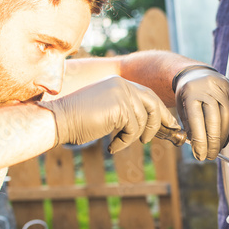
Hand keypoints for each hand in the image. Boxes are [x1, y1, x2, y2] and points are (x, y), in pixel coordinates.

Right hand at [38, 76, 179, 152]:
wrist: (59, 120)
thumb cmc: (79, 121)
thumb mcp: (107, 113)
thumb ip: (126, 112)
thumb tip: (148, 127)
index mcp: (119, 82)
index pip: (147, 94)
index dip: (160, 110)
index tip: (169, 124)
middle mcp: (122, 84)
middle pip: (152, 103)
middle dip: (158, 122)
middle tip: (151, 139)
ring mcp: (121, 93)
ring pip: (142, 120)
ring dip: (132, 137)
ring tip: (116, 143)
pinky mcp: (120, 106)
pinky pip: (133, 129)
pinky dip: (124, 142)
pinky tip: (111, 146)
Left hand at [174, 66, 228, 159]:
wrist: (197, 74)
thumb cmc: (187, 93)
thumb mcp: (181, 107)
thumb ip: (188, 126)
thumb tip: (198, 147)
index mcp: (191, 91)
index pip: (196, 120)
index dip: (199, 140)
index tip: (199, 154)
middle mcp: (209, 88)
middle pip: (214, 120)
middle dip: (212, 142)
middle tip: (209, 155)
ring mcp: (223, 89)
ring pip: (226, 119)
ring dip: (222, 138)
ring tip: (216, 149)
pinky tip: (223, 139)